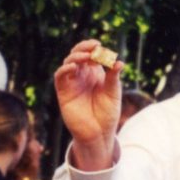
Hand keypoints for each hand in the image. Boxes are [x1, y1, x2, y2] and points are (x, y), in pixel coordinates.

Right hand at [53, 39, 122, 170]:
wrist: (99, 133)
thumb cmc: (107, 114)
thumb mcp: (113, 93)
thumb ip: (113, 77)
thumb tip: (119, 61)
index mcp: (94, 73)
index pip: (91, 54)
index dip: (94, 48)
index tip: (100, 46)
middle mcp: (82, 75)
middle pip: (78, 54)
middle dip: (84, 47)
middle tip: (94, 47)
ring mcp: (72, 83)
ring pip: (68, 62)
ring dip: (75, 56)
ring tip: (86, 56)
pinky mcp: (64, 92)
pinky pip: (60, 77)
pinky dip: (64, 69)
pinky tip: (73, 67)